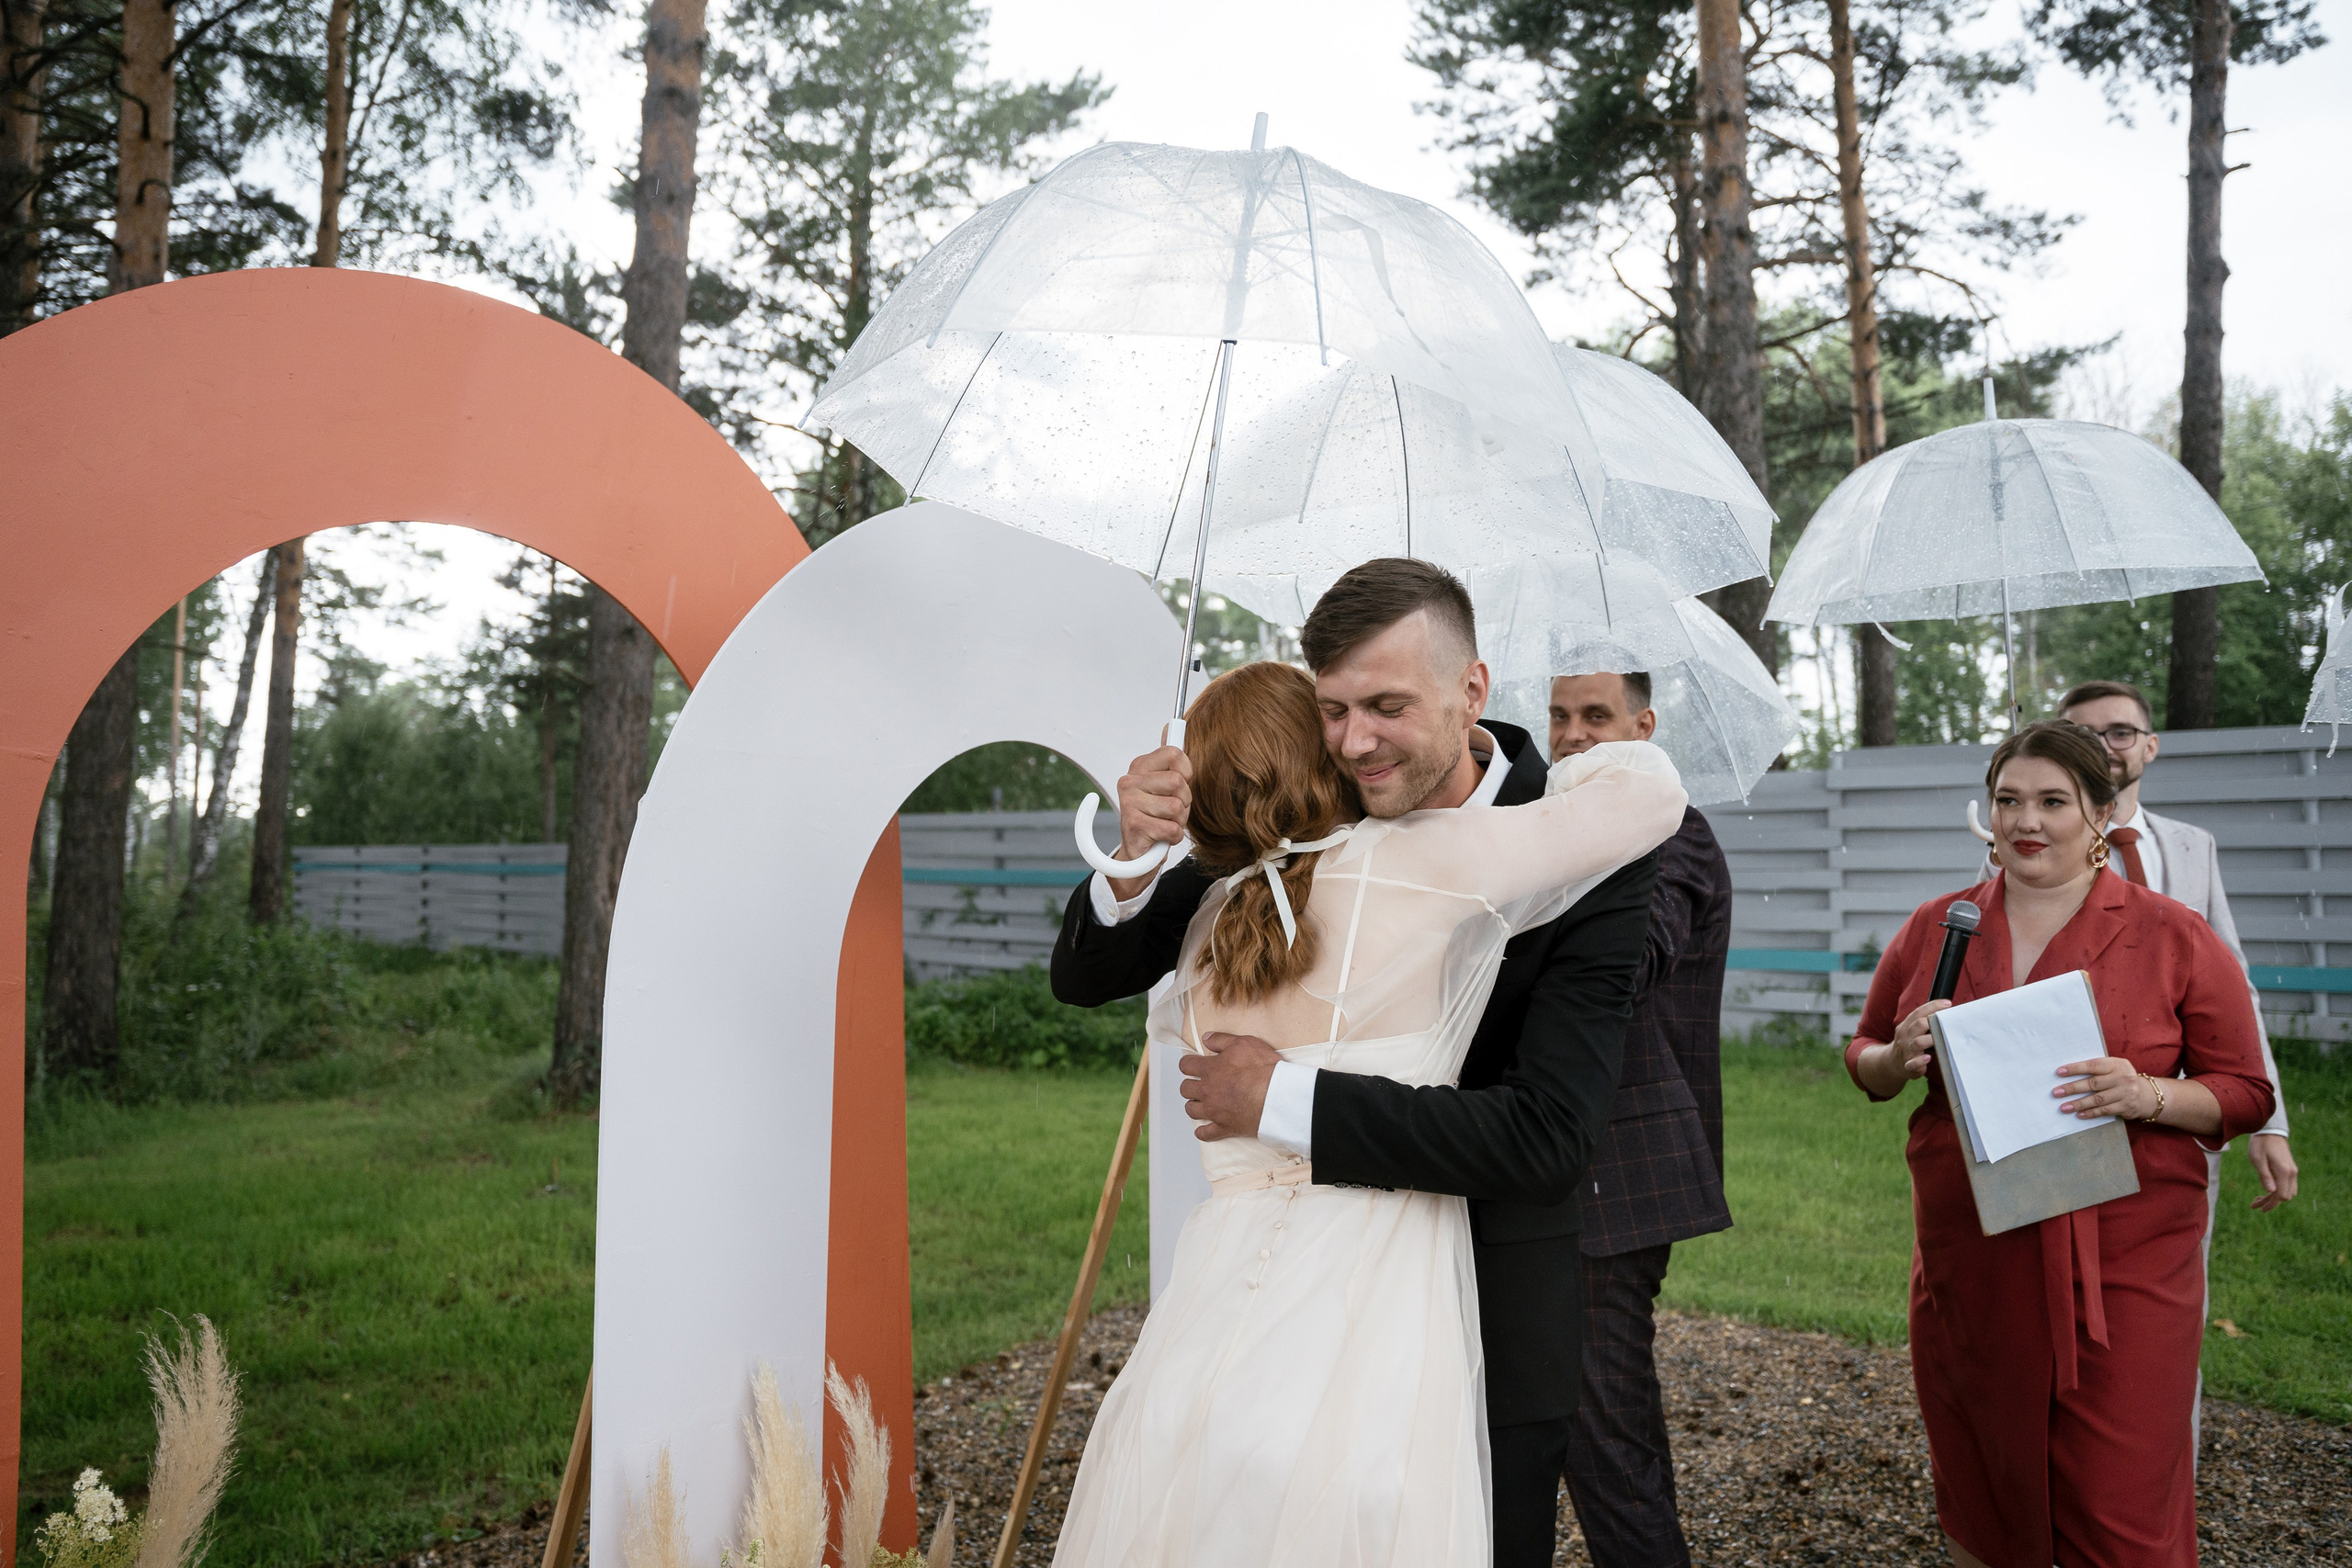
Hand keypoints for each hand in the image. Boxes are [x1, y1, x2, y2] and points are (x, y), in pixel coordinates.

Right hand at [1110, 743, 1190, 897]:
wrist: (1138, 855)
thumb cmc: (1156, 817)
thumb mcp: (1166, 785)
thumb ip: (1169, 758)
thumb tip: (1171, 725)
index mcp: (1139, 767)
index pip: (1174, 754)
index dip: (1186, 772)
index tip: (1180, 785)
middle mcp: (1130, 781)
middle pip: (1179, 782)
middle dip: (1184, 802)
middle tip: (1171, 811)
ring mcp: (1129, 803)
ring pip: (1177, 807)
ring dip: (1179, 821)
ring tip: (1165, 823)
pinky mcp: (1134, 825)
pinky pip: (1172, 829)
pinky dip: (1173, 837)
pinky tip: (1161, 837)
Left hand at [1178, 1032, 1278, 1140]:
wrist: (1277, 1096)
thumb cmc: (1263, 1070)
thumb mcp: (1244, 1044)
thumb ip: (1221, 1040)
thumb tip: (1206, 1038)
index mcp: (1210, 1069)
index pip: (1186, 1065)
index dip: (1187, 1064)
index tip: (1191, 1065)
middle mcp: (1207, 1091)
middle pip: (1185, 1089)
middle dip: (1189, 1085)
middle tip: (1197, 1084)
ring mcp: (1214, 1111)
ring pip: (1191, 1110)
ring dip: (1193, 1106)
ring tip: (1201, 1103)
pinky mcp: (1224, 1127)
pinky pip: (1205, 1134)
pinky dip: (1203, 1132)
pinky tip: (1204, 1129)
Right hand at [1888, 1000, 1951, 1079]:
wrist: (1891, 1063)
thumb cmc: (1908, 1045)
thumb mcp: (1910, 1031)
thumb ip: (1923, 1023)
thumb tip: (1944, 1014)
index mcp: (1906, 1026)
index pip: (1918, 1012)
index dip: (1933, 1006)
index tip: (1948, 1003)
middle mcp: (1905, 1037)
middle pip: (1918, 1024)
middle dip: (1932, 1021)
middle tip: (1946, 1023)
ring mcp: (1906, 1051)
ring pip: (1917, 1043)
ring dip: (1929, 1039)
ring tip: (1940, 1039)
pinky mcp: (1908, 1065)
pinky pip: (1913, 1063)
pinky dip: (1920, 1060)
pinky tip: (1928, 1058)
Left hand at [2054, 1057, 2155, 1120]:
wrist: (2147, 1095)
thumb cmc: (2122, 1078)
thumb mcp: (2114, 1068)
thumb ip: (2097, 1068)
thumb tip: (2068, 1072)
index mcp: (2117, 1064)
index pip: (2093, 1065)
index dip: (2075, 1069)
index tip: (2059, 1072)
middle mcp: (2122, 1078)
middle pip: (2093, 1084)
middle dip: (2072, 1088)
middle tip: (2056, 1092)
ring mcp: (2125, 1093)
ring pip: (2097, 1099)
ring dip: (2078, 1104)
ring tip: (2064, 1107)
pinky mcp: (2126, 1107)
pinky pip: (2105, 1111)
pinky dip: (2090, 1113)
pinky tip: (2079, 1114)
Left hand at [2248, 1133, 2298, 1210]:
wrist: (2269, 1131)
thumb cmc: (2260, 1145)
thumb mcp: (2257, 1160)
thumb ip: (2265, 1176)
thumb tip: (2270, 1192)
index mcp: (2284, 1172)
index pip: (2281, 1196)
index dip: (2271, 1204)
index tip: (2259, 1209)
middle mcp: (2292, 1173)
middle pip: (2285, 1196)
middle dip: (2271, 1202)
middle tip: (2254, 1204)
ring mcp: (2293, 1171)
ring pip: (2287, 1192)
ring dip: (2274, 1197)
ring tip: (2258, 1199)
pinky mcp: (2290, 1169)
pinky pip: (2287, 1185)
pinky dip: (2278, 1191)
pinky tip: (2266, 1191)